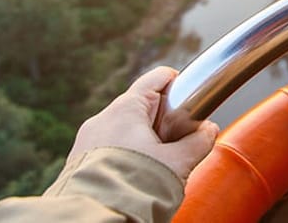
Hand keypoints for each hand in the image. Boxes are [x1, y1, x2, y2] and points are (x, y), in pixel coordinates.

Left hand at [68, 66, 218, 180]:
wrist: (94, 220)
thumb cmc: (133, 187)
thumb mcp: (178, 163)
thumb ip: (198, 142)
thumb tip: (208, 130)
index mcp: (124, 109)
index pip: (157, 79)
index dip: (180, 84)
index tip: (193, 100)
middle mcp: (101, 120)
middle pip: (144, 109)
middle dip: (166, 125)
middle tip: (179, 146)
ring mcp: (87, 142)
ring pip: (127, 133)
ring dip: (147, 145)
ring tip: (159, 168)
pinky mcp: (79, 164)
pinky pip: (111, 152)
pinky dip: (128, 159)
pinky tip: (139, 179)